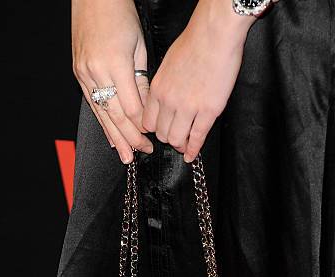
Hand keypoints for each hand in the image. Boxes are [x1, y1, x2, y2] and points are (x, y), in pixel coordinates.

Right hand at [72, 0, 152, 162]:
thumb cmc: (119, 15)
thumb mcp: (139, 47)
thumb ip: (142, 81)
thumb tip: (147, 109)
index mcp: (115, 64)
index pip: (131, 106)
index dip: (142, 125)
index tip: (152, 136)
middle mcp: (96, 72)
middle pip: (116, 115)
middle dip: (130, 137)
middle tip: (141, 152)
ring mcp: (84, 74)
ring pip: (102, 114)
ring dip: (115, 138)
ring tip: (125, 155)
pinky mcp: (79, 74)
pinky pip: (92, 105)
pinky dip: (102, 123)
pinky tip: (110, 137)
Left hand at [142, 0, 255, 161]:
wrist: (215, 34)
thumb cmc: (194, 42)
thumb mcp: (168, 64)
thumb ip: (164, 85)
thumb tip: (164, 99)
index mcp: (157, 89)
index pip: (148, 122)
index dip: (154, 129)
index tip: (160, 131)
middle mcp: (169, 101)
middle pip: (161, 133)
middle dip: (167, 138)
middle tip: (175, 139)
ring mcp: (188, 108)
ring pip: (176, 139)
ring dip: (180, 145)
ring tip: (184, 146)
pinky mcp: (208, 111)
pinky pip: (197, 138)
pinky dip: (193, 150)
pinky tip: (192, 155)